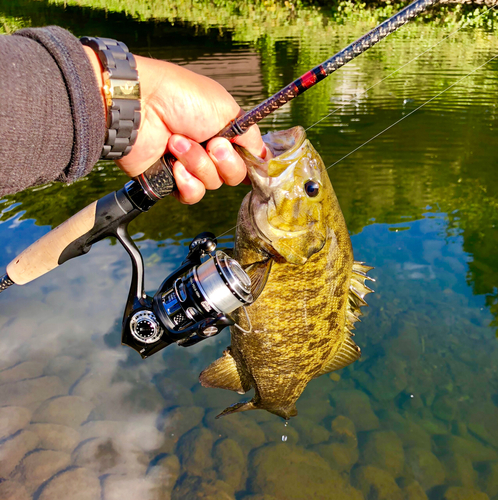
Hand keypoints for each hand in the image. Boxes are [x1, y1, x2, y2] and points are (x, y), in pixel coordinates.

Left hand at [84, 48, 264, 203]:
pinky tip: (174, 166)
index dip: (249, 161)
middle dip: (224, 160)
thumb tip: (265, 156)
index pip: (246, 158)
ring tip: (177, 143)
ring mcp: (189, 167)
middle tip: (210, 142)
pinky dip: (186, 182)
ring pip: (212, 184)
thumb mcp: (227, 109)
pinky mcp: (170, 181)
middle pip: (233, 176)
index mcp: (223, 132)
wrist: (140, 106)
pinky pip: (192, 195)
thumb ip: (250, 135)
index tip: (248, 155)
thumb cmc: (182, 97)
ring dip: (198, 164)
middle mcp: (208, 150)